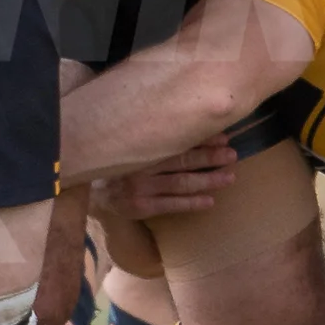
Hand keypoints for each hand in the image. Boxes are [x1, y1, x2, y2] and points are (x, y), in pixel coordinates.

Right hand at [88, 141, 238, 275]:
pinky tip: (210, 201)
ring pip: (180, 183)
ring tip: (230, 177)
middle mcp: (140, 165)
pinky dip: (191, 203)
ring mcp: (140, 188)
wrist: (92, 190)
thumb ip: (153, 133)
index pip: (177, 140)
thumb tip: (186, 117)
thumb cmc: (118, 162)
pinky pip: (171, 205)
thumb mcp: (130, 142)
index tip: (223, 136)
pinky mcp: (140, 207)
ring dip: (208, 180)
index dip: (202, 139)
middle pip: (182, 161)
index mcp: (141, 145)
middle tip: (232, 155)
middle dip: (210, 158)